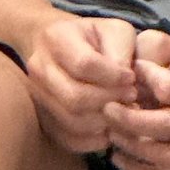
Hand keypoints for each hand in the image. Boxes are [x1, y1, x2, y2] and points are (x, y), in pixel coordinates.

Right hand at [24, 14, 138, 155]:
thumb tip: (125, 82)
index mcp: (55, 38)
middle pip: (74, 97)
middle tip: (132, 98)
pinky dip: (94, 140)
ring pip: (71, 120)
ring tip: (123, 111)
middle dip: (110, 101)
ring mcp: (37, 96)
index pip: (83, 64)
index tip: (131, 78)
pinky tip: (110, 127)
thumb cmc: (95, 37)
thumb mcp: (114, 30)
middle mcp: (39, 67)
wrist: (60, 45)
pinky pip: (68, 139)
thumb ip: (121, 50)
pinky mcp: (43, 118)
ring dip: (105, 121)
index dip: (113, 77)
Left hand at [104, 31, 169, 169]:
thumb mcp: (159, 44)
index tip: (131, 72)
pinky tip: (116, 154)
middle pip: (165, 125)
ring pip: (162, 155)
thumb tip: (131, 75)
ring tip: (110, 130)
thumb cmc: (165, 62)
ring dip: (129, 144)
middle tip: (106, 109)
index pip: (167, 88)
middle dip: (128, 118)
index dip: (142, 80)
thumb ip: (146, 48)